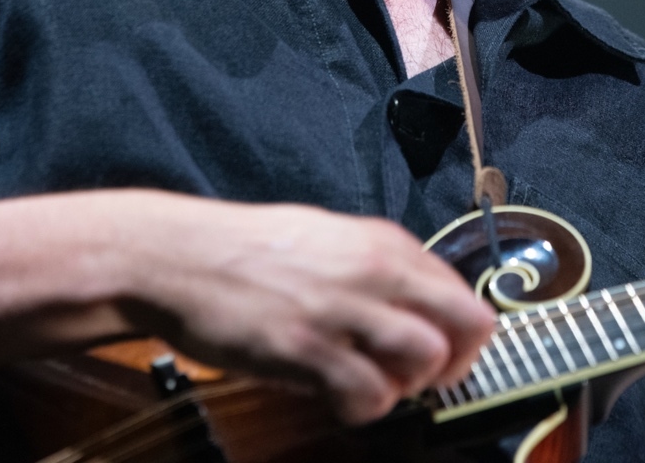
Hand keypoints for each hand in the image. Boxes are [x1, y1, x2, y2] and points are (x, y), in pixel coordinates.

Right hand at [130, 199, 495, 424]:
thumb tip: (416, 306)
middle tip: (424, 379)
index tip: (441, 353)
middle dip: (456, 364)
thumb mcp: (327, 238)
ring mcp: (342, 309)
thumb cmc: (246, 251)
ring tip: (371, 383)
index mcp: (381, 242)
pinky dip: (364, 407)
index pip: (461, 293)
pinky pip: (370, 395)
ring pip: (427, 360)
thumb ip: (376, 268)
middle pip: (466, 325)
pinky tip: (334, 395)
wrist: (178, 256)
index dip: (460, 334)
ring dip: (408, 386)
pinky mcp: (307, 348)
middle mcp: (373, 270)